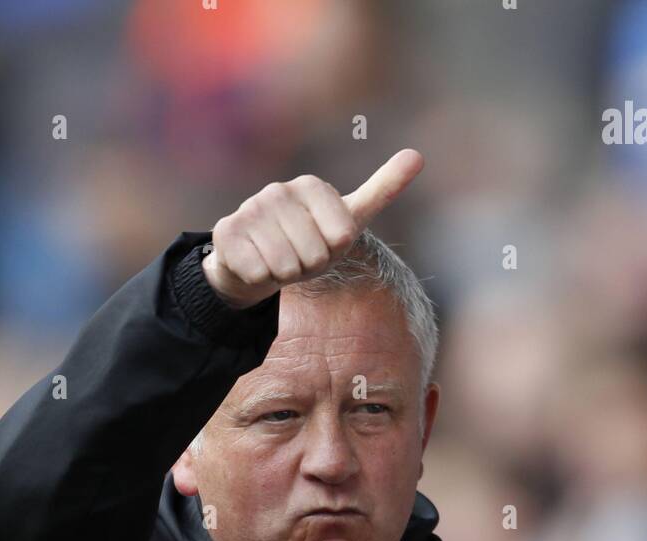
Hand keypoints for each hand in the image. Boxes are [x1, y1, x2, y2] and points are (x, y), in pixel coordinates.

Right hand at [202, 149, 424, 309]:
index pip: (341, 237)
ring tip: (278, 261)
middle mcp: (279, 191)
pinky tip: (255, 264)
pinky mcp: (227, 232)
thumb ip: (382, 189)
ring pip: (285, 265)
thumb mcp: (349, 220)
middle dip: (309, 267)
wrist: (257, 260)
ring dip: (285, 274)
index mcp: (312, 186)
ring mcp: (250, 209)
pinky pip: (258, 271)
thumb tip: (418, 155)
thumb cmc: (309, 242)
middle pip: (314, 255)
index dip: (334, 252)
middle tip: (298, 257)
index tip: (324, 243)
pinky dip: (260, 278)